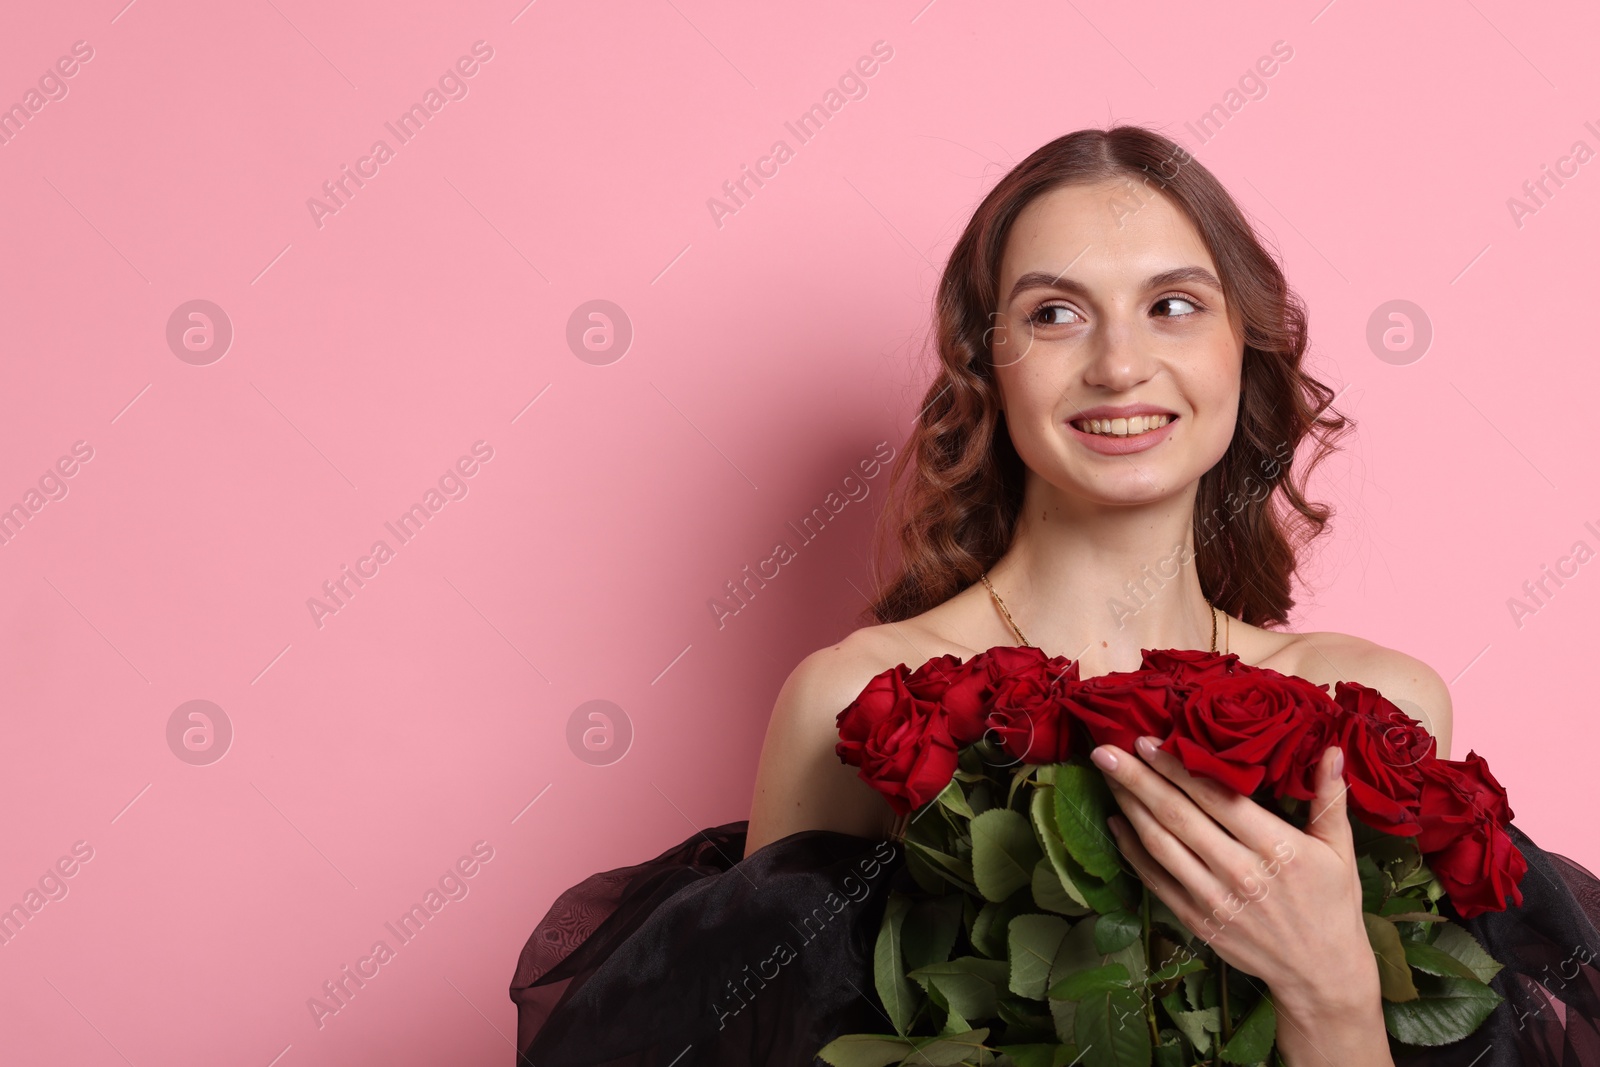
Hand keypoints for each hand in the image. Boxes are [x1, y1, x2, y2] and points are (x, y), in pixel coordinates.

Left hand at [1091, 736, 1379, 1015]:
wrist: (1320, 974)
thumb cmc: (1331, 903)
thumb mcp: (1339, 850)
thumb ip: (1329, 798)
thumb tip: (1333, 749)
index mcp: (1277, 847)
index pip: (1215, 797)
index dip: (1177, 767)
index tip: (1147, 740)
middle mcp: (1240, 872)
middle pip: (1177, 815)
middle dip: (1137, 778)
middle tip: (1105, 749)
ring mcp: (1214, 899)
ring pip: (1160, 844)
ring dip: (1128, 806)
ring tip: (1106, 775)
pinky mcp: (1197, 920)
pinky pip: (1155, 879)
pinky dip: (1131, 849)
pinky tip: (1115, 822)